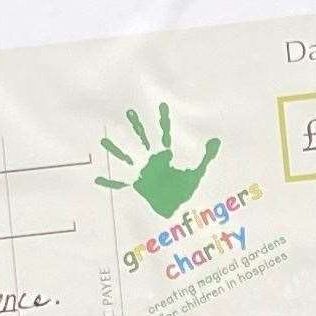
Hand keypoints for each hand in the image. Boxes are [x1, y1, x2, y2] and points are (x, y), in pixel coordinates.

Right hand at [95, 102, 221, 215]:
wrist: (176, 211)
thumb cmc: (184, 191)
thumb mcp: (197, 174)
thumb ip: (206, 157)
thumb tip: (217, 140)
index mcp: (165, 156)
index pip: (164, 135)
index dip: (163, 122)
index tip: (162, 104)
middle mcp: (151, 161)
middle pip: (142, 140)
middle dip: (136, 128)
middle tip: (129, 111)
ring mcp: (142, 172)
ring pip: (127, 157)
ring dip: (117, 150)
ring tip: (104, 140)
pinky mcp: (136, 186)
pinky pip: (120, 183)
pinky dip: (110, 183)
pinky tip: (98, 179)